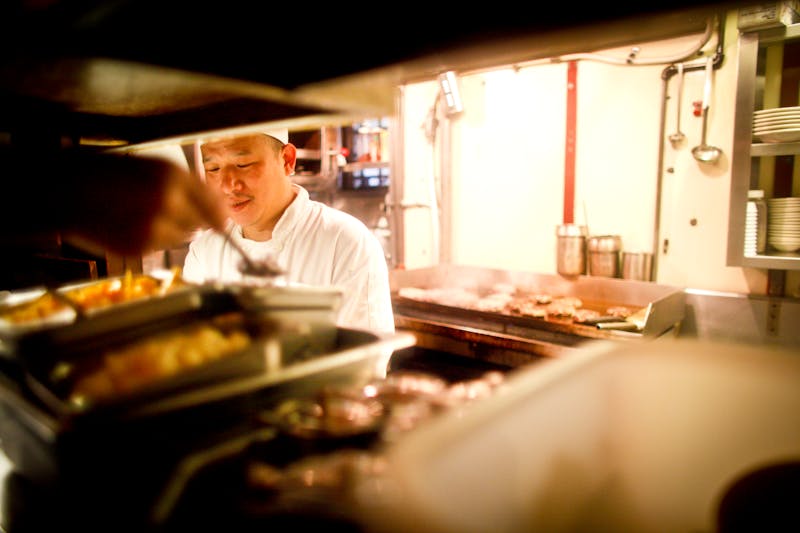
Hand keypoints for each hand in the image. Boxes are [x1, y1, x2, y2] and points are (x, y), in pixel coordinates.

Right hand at [62, 153, 226, 255]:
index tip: (221, 218)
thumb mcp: (152, 167)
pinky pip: (162, 247)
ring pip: (184, 237)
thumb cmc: (110, 174)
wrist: (65, 191)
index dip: (219, 213)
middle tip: (167, 209)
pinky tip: (132, 224)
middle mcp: (167, 202)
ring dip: (174, 229)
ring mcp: (153, 227)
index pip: (214, 204)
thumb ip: (190, 187)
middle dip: (193, 219)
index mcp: (172, 176)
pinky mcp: (140, 246)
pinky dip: (154, 239)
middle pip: (202, 223)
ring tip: (145, 214)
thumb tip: (223, 212)